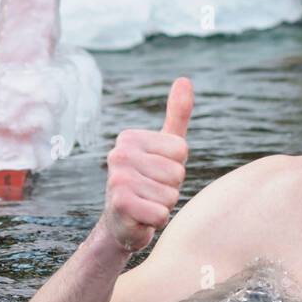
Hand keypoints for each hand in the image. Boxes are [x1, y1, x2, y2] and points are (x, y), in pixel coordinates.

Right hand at [100, 77, 192, 251]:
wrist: (121, 222)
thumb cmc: (148, 181)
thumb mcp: (165, 147)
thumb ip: (177, 114)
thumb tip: (184, 79)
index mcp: (130, 138)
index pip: (180, 151)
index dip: (175, 167)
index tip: (157, 172)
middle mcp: (118, 155)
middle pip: (177, 173)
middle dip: (170, 188)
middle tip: (151, 191)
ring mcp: (117, 180)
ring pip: (171, 195)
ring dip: (163, 205)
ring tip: (146, 203)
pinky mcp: (120, 206)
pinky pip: (161, 214)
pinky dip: (156, 221)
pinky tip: (141, 218)